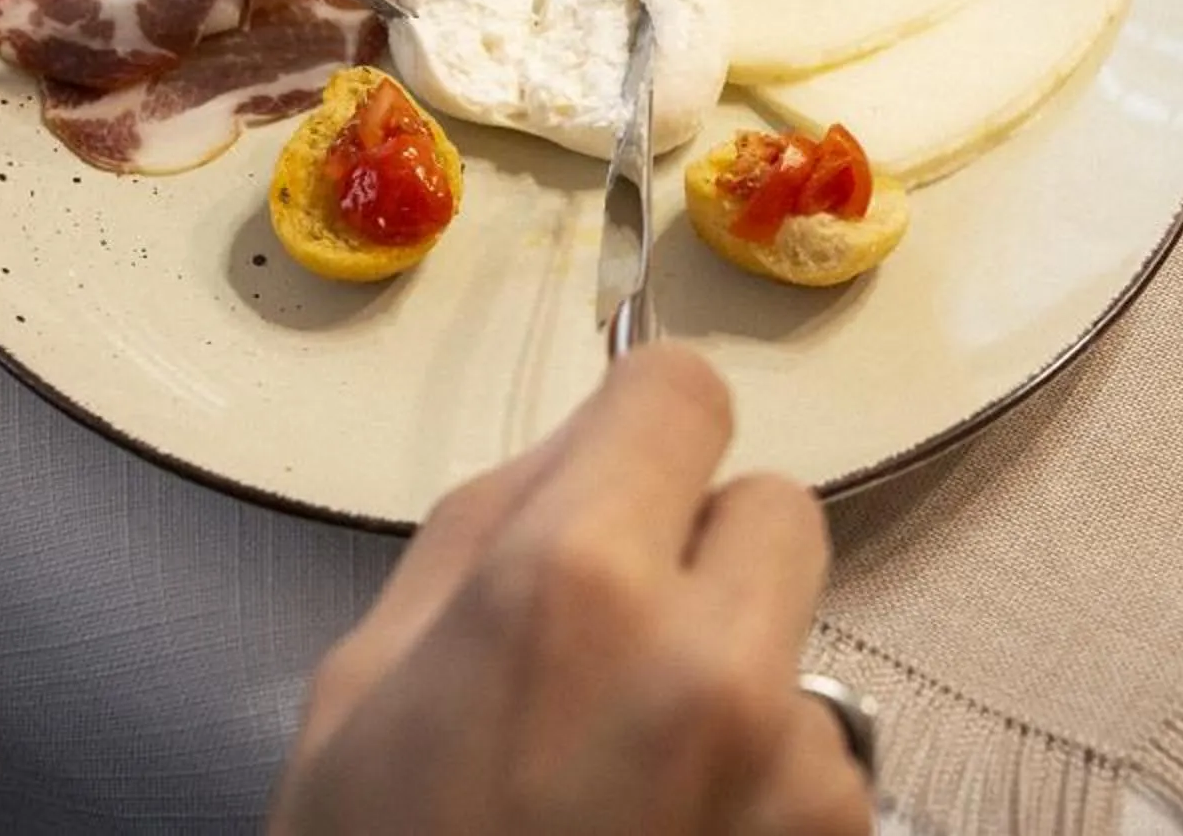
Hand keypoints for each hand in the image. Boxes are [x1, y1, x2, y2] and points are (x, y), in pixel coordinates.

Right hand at [270, 343, 870, 835]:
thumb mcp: (362, 689)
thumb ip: (481, 535)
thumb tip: (575, 448)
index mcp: (570, 587)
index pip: (682, 393)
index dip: (641, 428)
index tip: (622, 472)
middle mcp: (710, 658)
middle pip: (773, 506)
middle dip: (703, 551)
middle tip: (618, 645)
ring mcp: (796, 770)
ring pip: (799, 647)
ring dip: (738, 684)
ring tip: (632, 787)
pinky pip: (820, 763)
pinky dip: (764, 789)